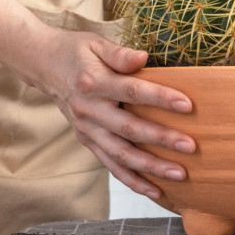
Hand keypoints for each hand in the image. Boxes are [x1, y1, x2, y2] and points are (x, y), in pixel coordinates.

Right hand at [27, 28, 195, 199]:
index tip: (187, 105)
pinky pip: (111, 165)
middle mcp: (88, 110)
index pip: (131, 92)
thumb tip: (143, 58)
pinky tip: (156, 191)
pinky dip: (133, 180)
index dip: (159, 98)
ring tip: (180, 174)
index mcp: (93, 83)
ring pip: (121, 154)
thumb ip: (120, 54)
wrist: (43, 65)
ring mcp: (87, 130)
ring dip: (151, 167)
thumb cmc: (77, 52)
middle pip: (129, 128)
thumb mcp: (96, 44)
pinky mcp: (88, 141)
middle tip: (190, 146)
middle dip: (161, 139)